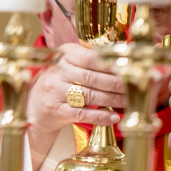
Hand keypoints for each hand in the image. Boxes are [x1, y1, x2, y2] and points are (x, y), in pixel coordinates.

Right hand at [27, 43, 124, 170]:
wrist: (37, 105)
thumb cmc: (62, 82)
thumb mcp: (72, 64)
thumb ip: (93, 58)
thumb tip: (124, 53)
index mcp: (64, 55)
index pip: (91, 57)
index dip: (111, 64)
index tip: (128, 69)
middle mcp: (57, 71)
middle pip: (93, 77)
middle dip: (117, 84)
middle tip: (133, 88)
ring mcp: (55, 92)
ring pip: (89, 95)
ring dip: (112, 100)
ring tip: (127, 102)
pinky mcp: (56, 111)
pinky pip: (82, 114)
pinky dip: (100, 117)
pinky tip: (114, 117)